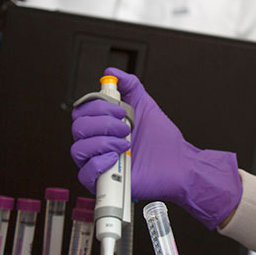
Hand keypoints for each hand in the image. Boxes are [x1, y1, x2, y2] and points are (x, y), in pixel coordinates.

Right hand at [70, 68, 241, 229]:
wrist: (178, 164)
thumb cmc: (162, 141)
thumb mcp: (145, 105)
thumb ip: (130, 86)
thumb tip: (112, 72)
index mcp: (102, 126)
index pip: (81, 111)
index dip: (96, 106)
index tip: (120, 108)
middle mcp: (96, 144)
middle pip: (77, 128)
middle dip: (104, 123)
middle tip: (126, 126)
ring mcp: (98, 163)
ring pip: (78, 149)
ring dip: (103, 142)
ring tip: (126, 143)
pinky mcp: (102, 182)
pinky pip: (84, 173)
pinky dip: (99, 163)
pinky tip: (116, 157)